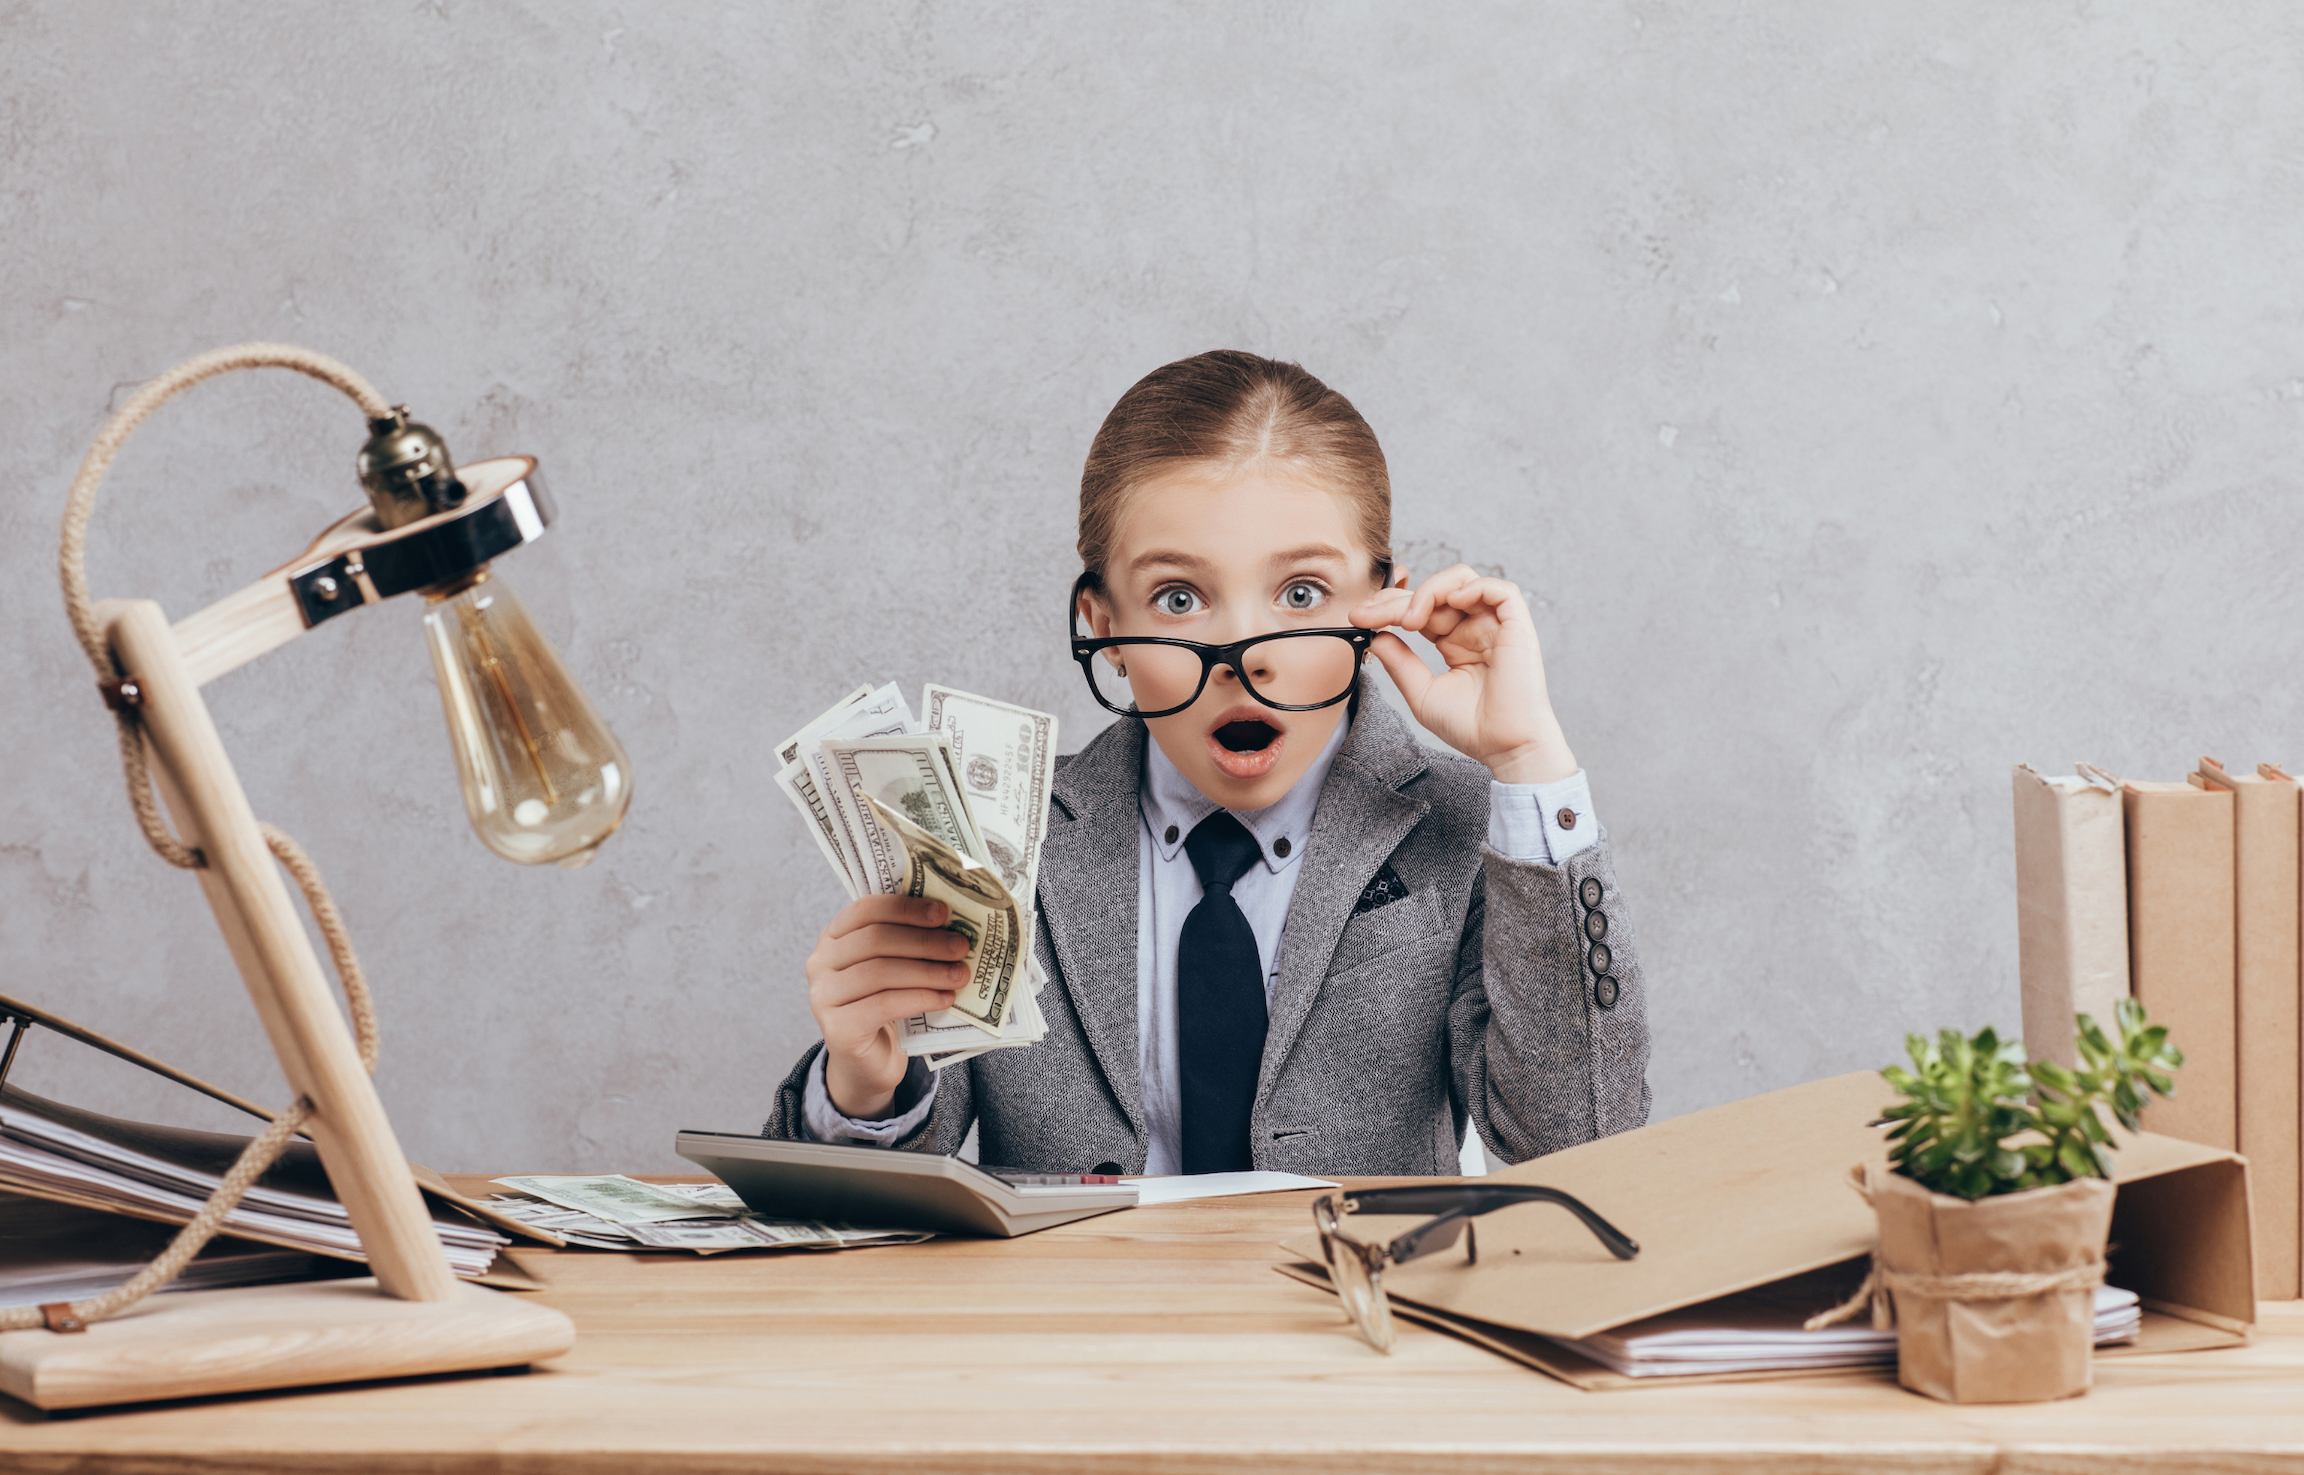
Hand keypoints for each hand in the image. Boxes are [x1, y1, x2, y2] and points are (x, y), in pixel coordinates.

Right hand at [805, 895, 969, 1118]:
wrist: (870, 1061)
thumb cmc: (886, 1006)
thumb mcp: (894, 967)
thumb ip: (908, 942)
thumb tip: (952, 924)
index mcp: (833, 937)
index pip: (866, 910)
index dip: (905, 908)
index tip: (943, 912)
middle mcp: (820, 963)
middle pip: (875, 940)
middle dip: (924, 941)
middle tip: (961, 947)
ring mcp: (823, 997)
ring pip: (881, 972)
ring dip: (928, 971)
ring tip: (960, 975)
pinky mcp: (837, 1029)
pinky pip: (884, 1005)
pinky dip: (921, 999)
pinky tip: (945, 998)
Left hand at [1352, 564, 1576, 783]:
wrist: (1505, 749)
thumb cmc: (1472, 728)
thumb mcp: (1422, 693)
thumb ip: (1399, 662)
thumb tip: (1374, 635)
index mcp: (1455, 642)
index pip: (1419, 610)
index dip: (1389, 607)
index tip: (1359, 617)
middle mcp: (1474, 629)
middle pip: (1434, 593)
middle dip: (1397, 600)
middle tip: (1370, 614)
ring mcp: (1495, 625)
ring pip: (1462, 580)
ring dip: (1430, 589)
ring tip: (1410, 618)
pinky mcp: (1517, 626)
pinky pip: (1500, 589)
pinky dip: (1472, 587)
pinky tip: (1449, 603)